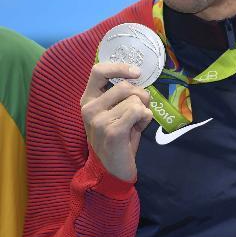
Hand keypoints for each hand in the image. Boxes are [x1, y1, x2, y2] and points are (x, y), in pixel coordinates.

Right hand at [80, 63, 152, 180]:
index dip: (120, 68)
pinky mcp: (112, 131)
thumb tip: (139, 76)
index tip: (137, 72)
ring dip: (143, 111)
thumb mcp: (116, 111)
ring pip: (135, 100)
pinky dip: (145, 119)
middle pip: (125, 86)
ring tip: (135, 124)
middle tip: (139, 112)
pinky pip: (138, 111)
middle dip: (141, 97)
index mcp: (88, 100)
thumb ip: (122, 95)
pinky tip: (138, 129)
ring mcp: (98, 120)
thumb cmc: (119, 137)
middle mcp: (89, 108)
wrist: (113, 168)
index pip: (98, 71)